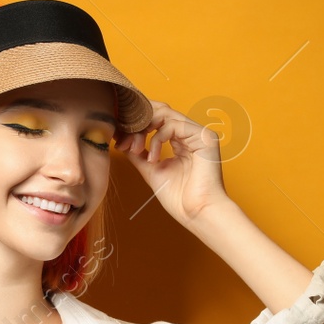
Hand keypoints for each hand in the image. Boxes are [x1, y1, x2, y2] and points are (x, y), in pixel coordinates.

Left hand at [115, 100, 232, 229]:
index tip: (119, 140)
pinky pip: (173, 125)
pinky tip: (153, 158)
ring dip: (143, 130)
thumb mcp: (151, 170)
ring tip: (136, 149)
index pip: (155, 119)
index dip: (134, 125)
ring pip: (164, 113)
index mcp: (181, 140)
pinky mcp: (204, 136)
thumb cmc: (180, 198)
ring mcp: (198, 133)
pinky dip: (157, 139)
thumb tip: (122, 140)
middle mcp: (190, 133)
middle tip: (122, 138)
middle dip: (136, 122)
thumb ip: (139, 153)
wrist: (197, 213)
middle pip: (159, 110)